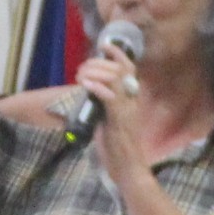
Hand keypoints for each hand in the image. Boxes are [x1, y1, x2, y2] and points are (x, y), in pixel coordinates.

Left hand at [71, 43, 150, 176]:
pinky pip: (110, 97)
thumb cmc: (118, 149)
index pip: (130, 69)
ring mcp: (127, 109)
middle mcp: (132, 101)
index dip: (118, 54)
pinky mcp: (120, 120)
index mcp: (132, 99)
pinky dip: (96, 87)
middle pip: (119, 69)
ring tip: (80, 76)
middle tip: (81, 68)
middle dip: (98, 63)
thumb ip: (104, 105)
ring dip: (95, 72)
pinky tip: (85, 84)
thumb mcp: (110, 120)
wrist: (128, 168)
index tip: (103, 46)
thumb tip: (90, 92)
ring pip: (115, 79)